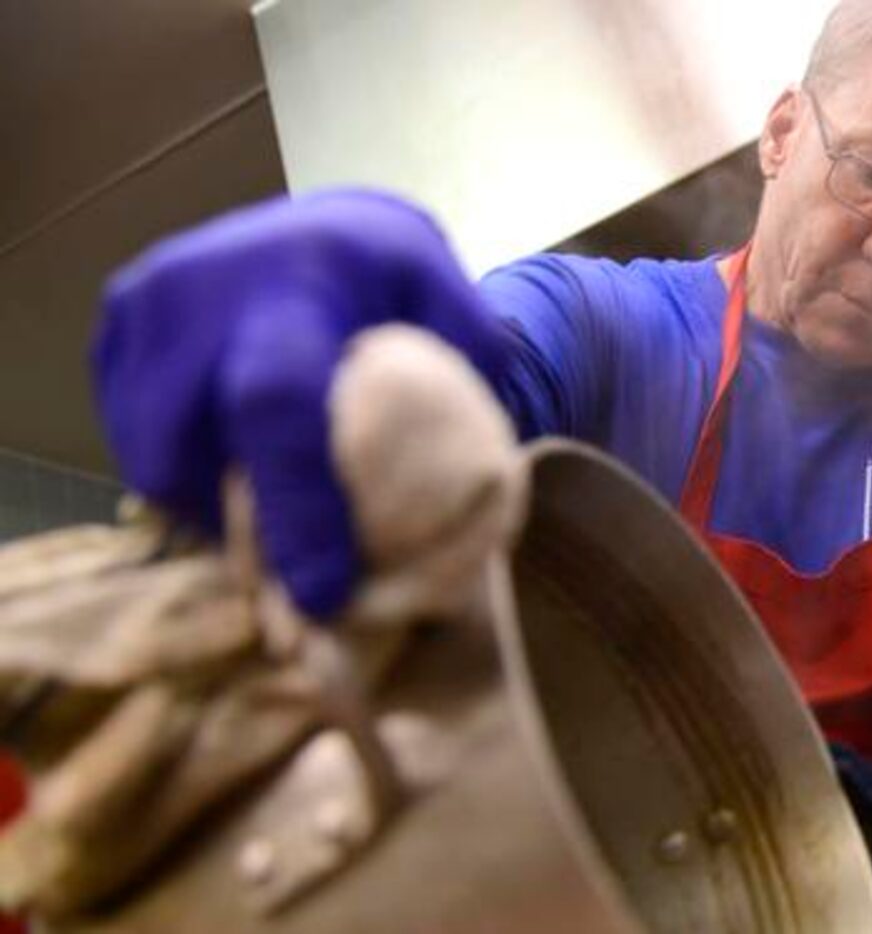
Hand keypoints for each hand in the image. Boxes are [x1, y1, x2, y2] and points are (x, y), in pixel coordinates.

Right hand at [94, 189, 504, 617]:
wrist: (326, 228)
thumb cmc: (396, 285)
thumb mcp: (450, 313)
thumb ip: (457, 388)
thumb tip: (457, 491)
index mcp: (295, 281)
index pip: (275, 406)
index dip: (296, 508)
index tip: (323, 593)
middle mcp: (199, 286)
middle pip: (193, 451)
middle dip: (251, 529)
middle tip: (308, 570)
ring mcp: (144, 307)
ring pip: (156, 461)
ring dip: (214, 508)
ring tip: (279, 515)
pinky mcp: (114, 332)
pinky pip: (133, 444)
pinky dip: (184, 480)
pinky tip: (239, 472)